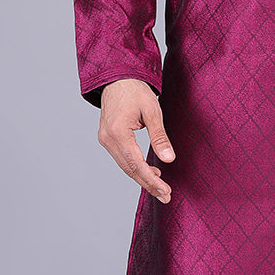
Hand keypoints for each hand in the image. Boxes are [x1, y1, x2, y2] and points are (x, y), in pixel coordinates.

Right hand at [97, 79, 175, 202]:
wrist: (118, 78)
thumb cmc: (136, 91)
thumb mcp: (153, 111)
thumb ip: (160, 137)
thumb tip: (169, 160)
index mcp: (118, 132)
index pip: (136, 163)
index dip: (151, 180)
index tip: (165, 191)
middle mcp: (108, 138)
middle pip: (129, 169)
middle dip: (148, 184)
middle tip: (166, 196)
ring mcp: (105, 139)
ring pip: (125, 166)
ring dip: (143, 177)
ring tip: (161, 188)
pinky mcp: (107, 138)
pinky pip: (122, 158)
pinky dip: (136, 167)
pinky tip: (151, 172)